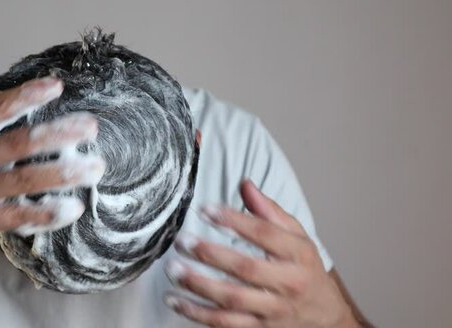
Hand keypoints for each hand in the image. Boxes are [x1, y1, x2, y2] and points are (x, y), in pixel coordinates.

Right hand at [0, 77, 104, 267]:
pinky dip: (49, 213)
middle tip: (90, 128)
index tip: (55, 87)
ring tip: (95, 168)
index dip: (27, 96)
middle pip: (20, 144)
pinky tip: (72, 208)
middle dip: (60, 133)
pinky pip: (20, 217)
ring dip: (65, 174)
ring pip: (26, 181)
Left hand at [164, 180, 358, 327]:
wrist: (324, 312)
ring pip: (233, 299)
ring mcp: (273, 309)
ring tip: (173, 269)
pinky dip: (197, 313)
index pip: (265, 234)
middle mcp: (288, 283)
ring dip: (199, 285)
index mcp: (297, 254)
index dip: (234, 220)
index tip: (206, 209)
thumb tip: (245, 184)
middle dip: (210, 254)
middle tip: (182, 241)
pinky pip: (224, 323)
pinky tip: (175, 300)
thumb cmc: (304, 268)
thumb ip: (269, 211)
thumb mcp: (297, 235)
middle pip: (246, 268)